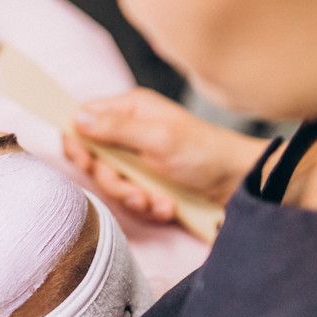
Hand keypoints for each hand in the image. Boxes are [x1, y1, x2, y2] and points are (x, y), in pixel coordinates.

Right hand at [65, 87, 267, 220]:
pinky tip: (168, 207)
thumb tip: (76, 118)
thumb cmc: (205, 153)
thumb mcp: (159, 139)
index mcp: (130, 110)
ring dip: (134, 198)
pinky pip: (131, 198)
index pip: (84, 118)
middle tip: (135, 190)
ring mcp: (138, 159)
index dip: (78, 142)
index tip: (88, 162)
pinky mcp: (148, 182)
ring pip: (112, 183)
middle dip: (114, 181)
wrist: (240, 184)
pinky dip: (149, 207)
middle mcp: (130, 132)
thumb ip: (116, 129)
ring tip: (158, 203)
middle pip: (93, 158)